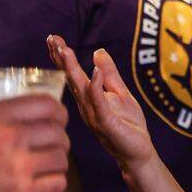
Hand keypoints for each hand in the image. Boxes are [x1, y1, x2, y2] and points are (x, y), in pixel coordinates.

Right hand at [0, 95, 69, 191]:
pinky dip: (54, 183)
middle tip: (52, 145)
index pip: (46, 104)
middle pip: (58, 133)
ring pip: (61, 159)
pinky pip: (57, 185)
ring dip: (57, 161)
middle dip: (59, 138)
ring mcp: (20, 168)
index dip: (57, 112)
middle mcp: (13, 138)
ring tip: (49, 165)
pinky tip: (45, 184)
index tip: (56, 118)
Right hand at [47, 35, 155, 172]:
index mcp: (88, 98)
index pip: (72, 74)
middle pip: (70, 79)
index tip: (54, 38)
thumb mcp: (121, 93)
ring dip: (72, 69)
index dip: (63, 56)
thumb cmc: (128, 125)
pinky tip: (94, 70)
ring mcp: (94, 115)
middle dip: (61, 59)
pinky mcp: (106, 123)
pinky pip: (99, 103)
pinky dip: (96, 86)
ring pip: (80, 89)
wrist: (138, 153)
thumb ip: (110, 73)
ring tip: (65, 50)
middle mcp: (86, 106)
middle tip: (52, 39)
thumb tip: (99, 51)